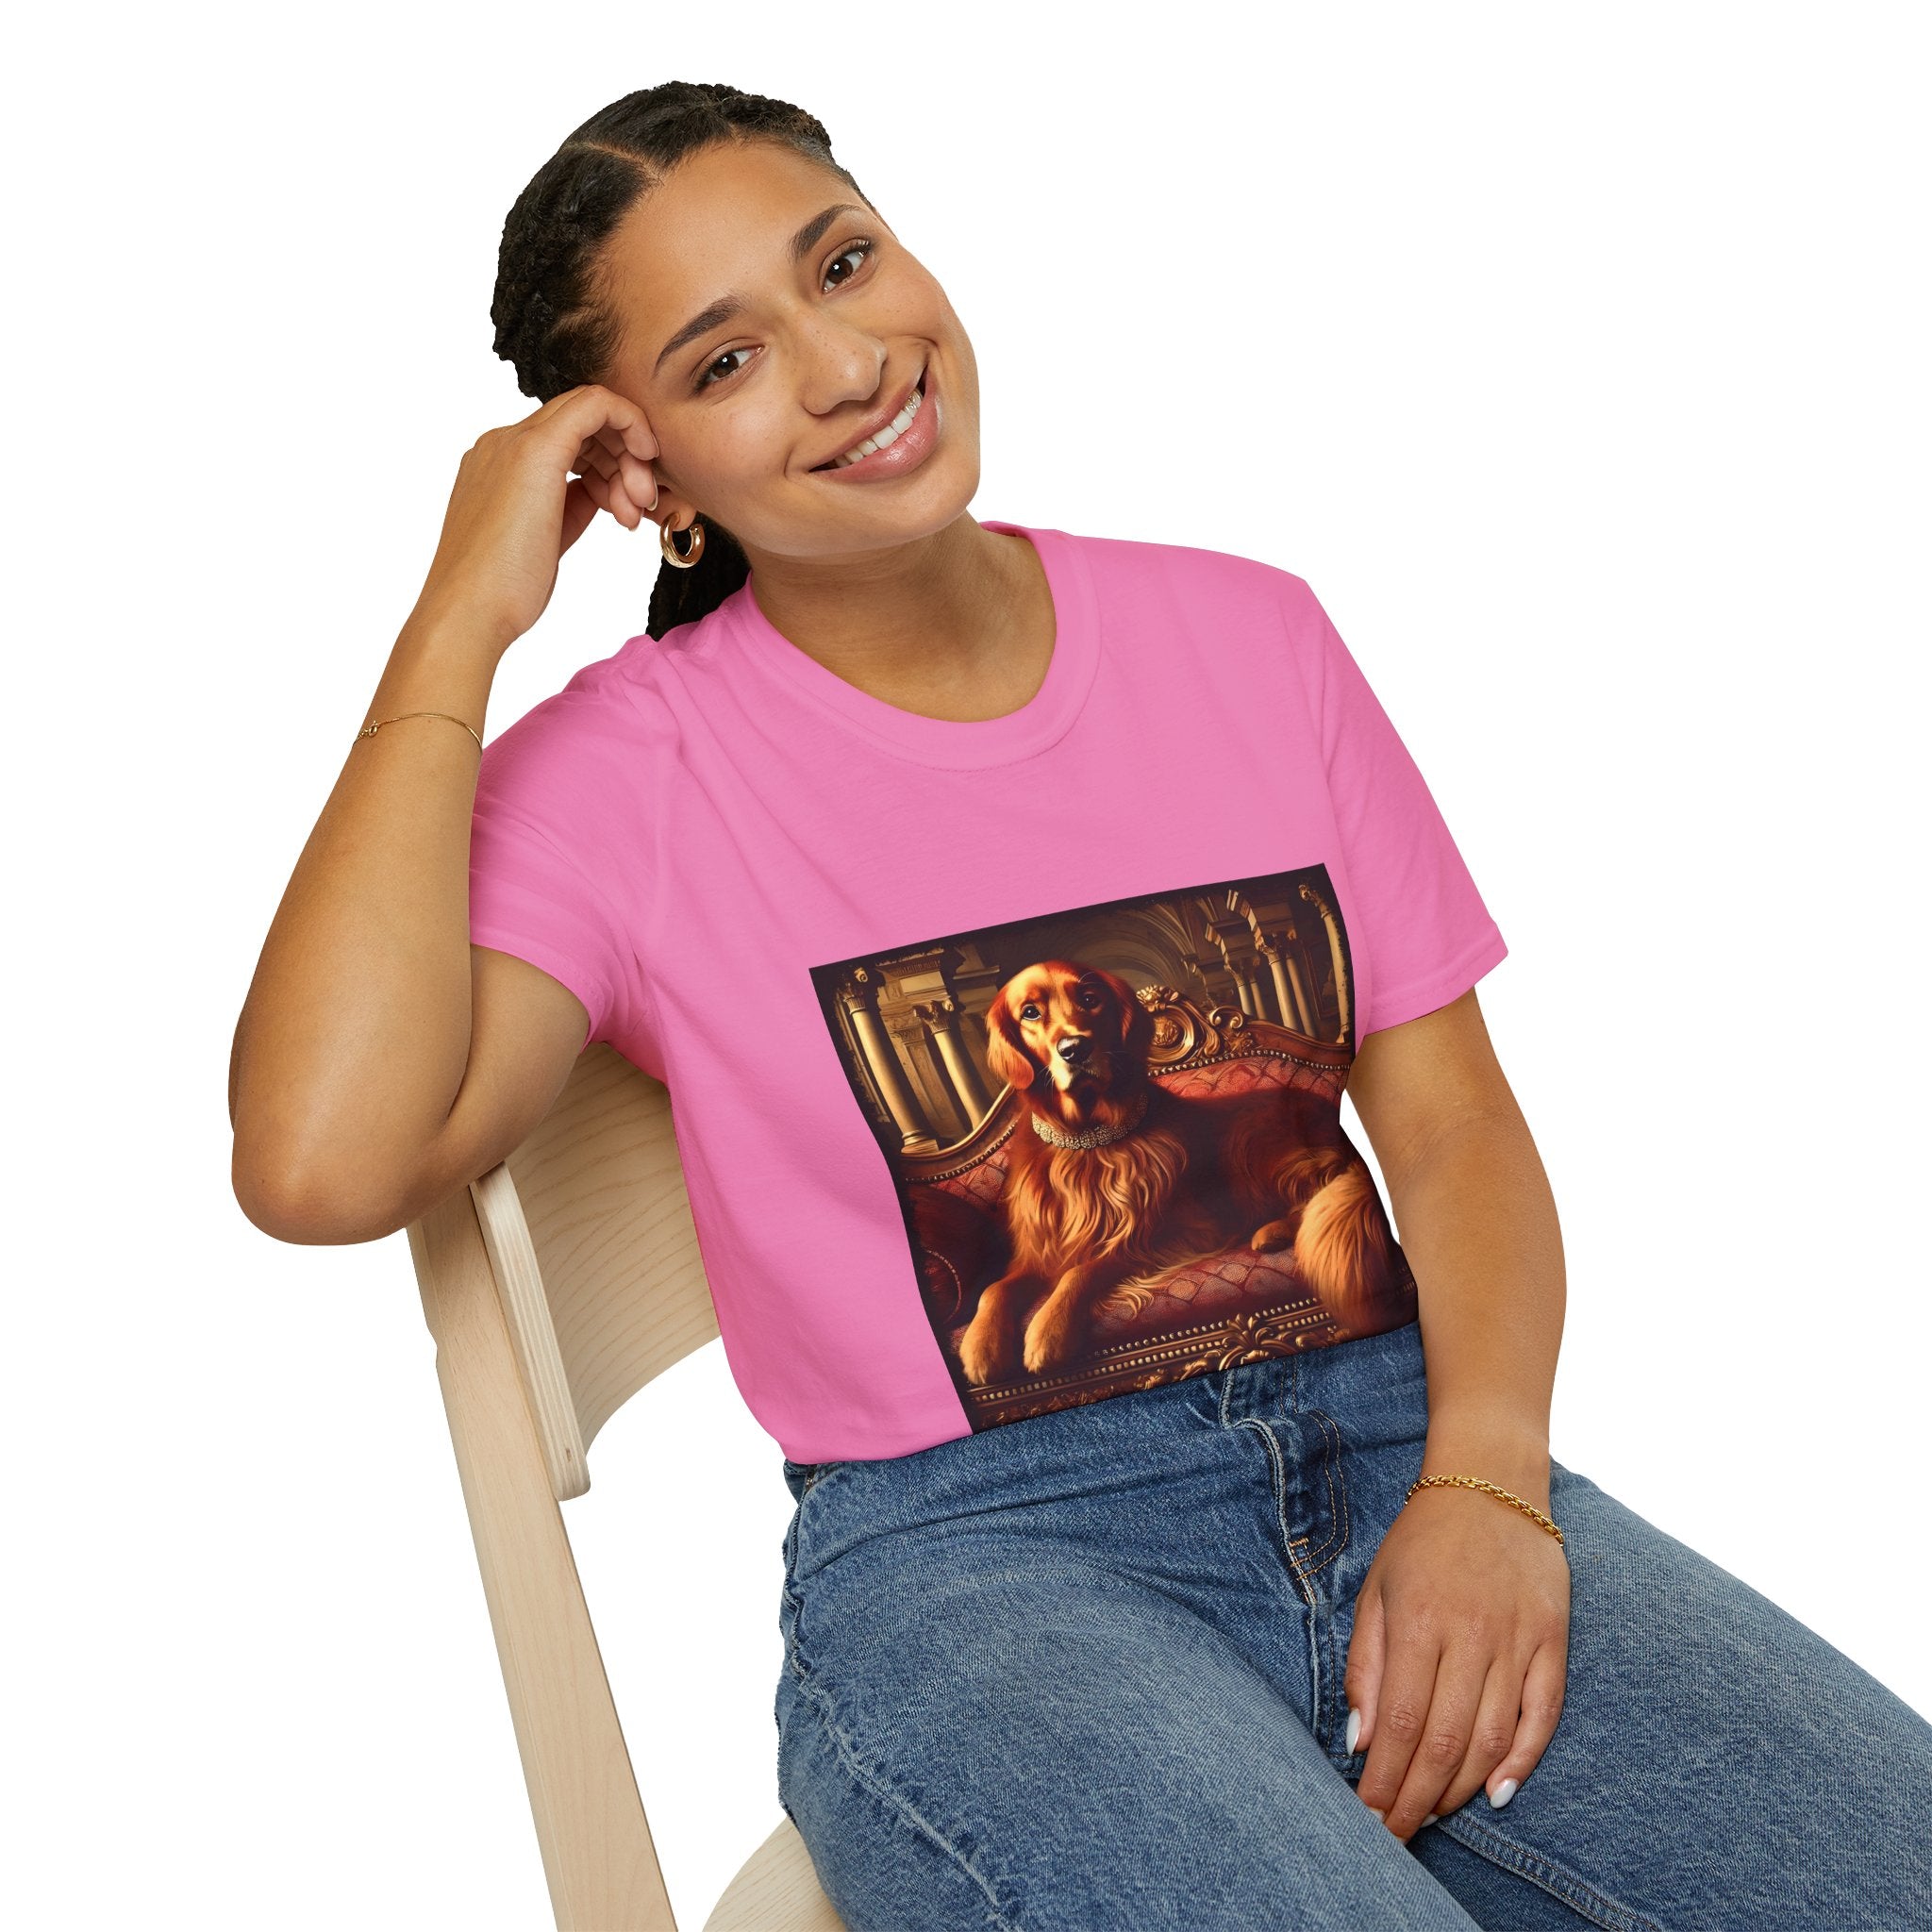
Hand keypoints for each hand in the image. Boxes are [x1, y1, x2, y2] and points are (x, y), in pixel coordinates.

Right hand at [410, 384, 659, 658]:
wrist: (470, 611)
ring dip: (628, 457)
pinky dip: (631, 424)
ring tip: (634, 512)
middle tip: (640, 506)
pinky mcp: (535, 450)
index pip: (567, 439)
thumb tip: (601, 492)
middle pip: (581, 423)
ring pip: (591, 413)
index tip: (628, 502)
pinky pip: (596, 405)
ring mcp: (514, 442)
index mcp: (499, 464)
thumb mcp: (547, 537)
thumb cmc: (503, 591)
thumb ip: (570, 505)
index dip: (608, 463)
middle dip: (623, 459)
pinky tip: (645, 459)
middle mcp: (502, 443)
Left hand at [1344, 1478, 1570, 1840]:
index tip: (1369, 1817)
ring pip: (1492, 1738)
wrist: (1491, 1483)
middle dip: (1417, 1799)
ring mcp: (1517, 1638)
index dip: (1385, 1780)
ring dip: (1461, 1788)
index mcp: (1419, 1621)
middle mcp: (1471, 1634)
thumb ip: (1366, 1666)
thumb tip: (1360, 1741)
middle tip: (1397, 1835)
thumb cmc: (1422, 1541)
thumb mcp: (1376, 1590)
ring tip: (1433, 1815)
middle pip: (1445, 1741)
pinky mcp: (1553, 1639)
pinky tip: (1497, 1793)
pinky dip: (1523, 1760)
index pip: (1401, 1723)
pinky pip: (1543, 1714)